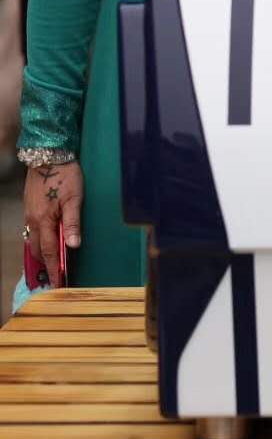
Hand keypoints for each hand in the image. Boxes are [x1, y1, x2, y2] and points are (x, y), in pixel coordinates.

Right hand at [23, 161, 82, 286]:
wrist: (48, 155)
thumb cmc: (65, 174)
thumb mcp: (75, 197)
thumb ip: (73, 223)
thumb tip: (73, 246)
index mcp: (44, 221)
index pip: (49, 252)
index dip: (55, 268)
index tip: (59, 283)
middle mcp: (33, 220)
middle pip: (38, 250)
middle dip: (47, 264)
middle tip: (58, 274)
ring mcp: (29, 214)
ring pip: (33, 240)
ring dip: (42, 252)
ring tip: (53, 261)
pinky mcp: (30, 208)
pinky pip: (32, 230)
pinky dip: (39, 240)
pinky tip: (47, 240)